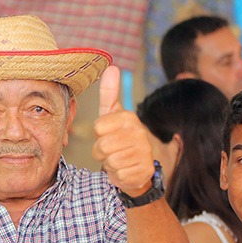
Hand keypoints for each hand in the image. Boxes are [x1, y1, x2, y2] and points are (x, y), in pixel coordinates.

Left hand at [91, 66, 154, 194]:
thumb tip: (112, 67)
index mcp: (129, 118)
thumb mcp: (112, 115)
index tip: (106, 134)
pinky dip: (117, 175)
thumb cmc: (118, 137)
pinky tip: (124, 169)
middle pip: (102, 146)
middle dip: (101, 151)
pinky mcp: (143, 171)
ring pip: (109, 161)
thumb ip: (110, 93)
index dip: (98, 134)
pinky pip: (118, 175)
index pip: (98, 127)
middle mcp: (139, 133)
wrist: (136, 166)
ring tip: (117, 159)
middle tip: (110, 150)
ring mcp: (143, 153)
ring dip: (109, 163)